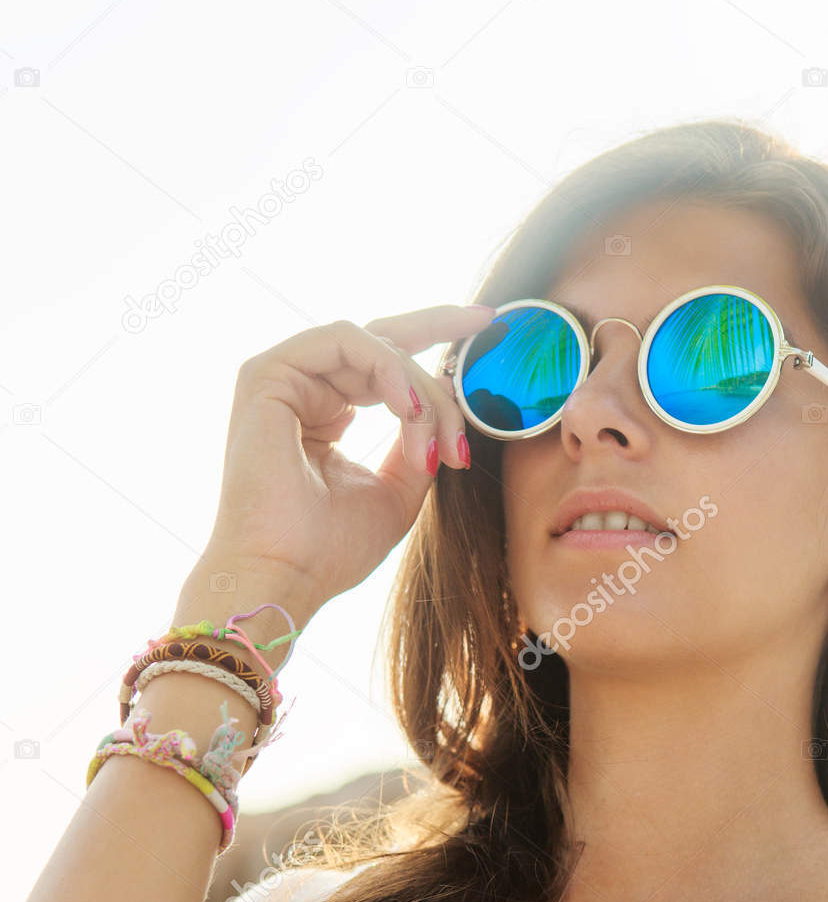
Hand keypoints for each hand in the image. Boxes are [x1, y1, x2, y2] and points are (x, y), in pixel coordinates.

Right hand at [196, 305, 494, 617]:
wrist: (285, 576)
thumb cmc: (331, 550)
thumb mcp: (398, 491)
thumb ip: (420, 442)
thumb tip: (444, 397)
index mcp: (325, 416)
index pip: (381, 363)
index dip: (433, 337)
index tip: (486, 326)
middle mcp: (302, 391)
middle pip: (381, 340)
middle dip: (438, 326)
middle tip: (486, 324)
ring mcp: (281, 379)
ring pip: (372, 345)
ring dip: (417, 388)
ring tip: (435, 437)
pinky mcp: (267, 374)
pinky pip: (344, 340)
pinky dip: (387, 369)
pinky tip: (408, 409)